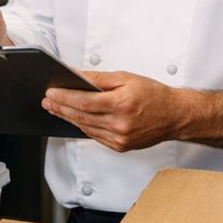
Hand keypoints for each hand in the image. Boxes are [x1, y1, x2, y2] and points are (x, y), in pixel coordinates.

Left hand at [43, 71, 182, 152]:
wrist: (175, 116)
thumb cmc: (154, 95)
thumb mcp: (126, 78)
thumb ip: (99, 79)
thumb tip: (77, 75)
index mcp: (122, 104)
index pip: (84, 102)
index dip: (64, 98)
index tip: (50, 93)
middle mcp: (120, 124)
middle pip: (81, 116)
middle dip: (60, 107)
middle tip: (47, 100)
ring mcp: (119, 138)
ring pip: (85, 127)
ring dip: (67, 117)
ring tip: (55, 108)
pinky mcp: (120, 146)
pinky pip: (95, 136)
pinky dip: (83, 126)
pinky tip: (74, 118)